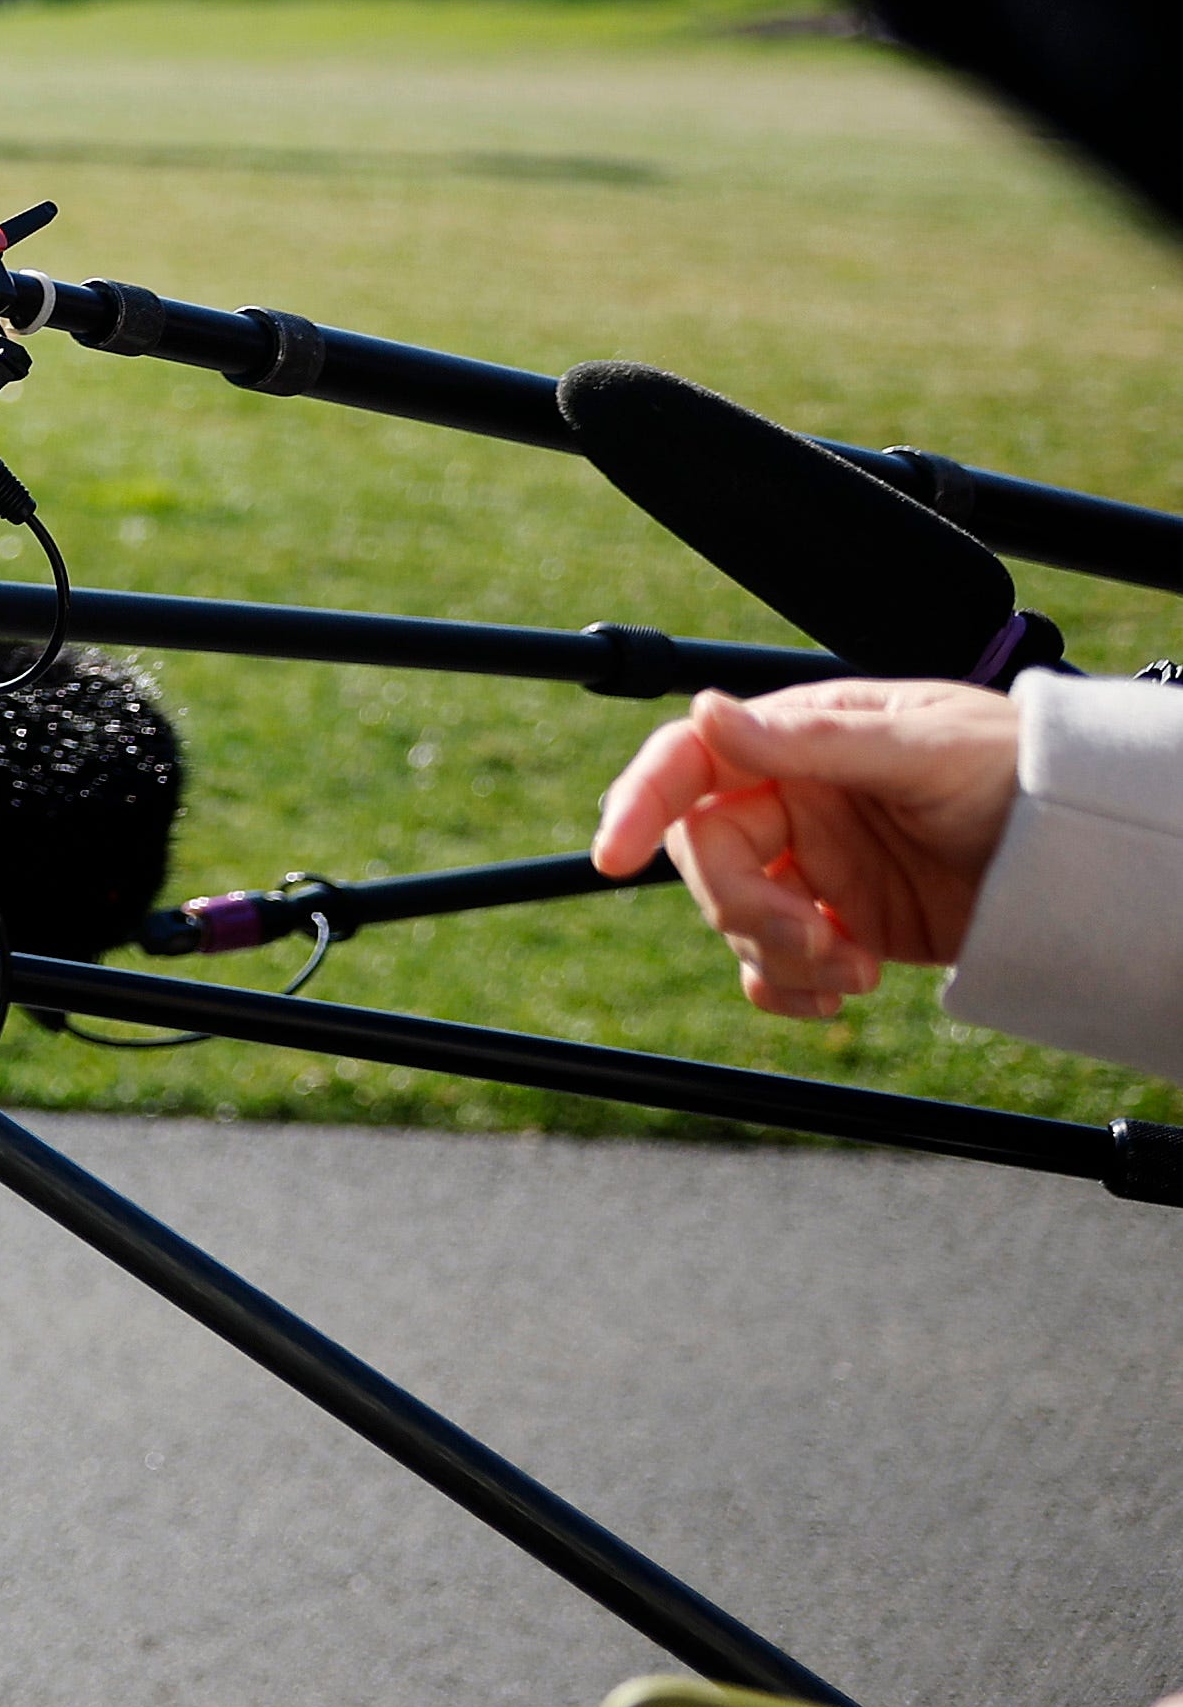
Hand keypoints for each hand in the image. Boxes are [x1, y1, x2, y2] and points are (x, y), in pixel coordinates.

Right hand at [587, 678, 1021, 1019]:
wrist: (1094, 859)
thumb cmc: (1020, 773)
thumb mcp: (918, 751)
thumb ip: (808, 741)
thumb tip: (705, 712)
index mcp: (801, 742)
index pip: (690, 762)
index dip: (641, 801)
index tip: (612, 854)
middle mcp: (795, 802)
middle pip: (709, 858)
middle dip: (748, 909)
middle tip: (816, 940)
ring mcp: (816, 867)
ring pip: (737, 919)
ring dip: (782, 957)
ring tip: (858, 970)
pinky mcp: (841, 925)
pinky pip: (774, 966)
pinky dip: (790, 990)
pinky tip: (840, 994)